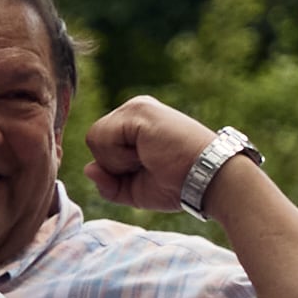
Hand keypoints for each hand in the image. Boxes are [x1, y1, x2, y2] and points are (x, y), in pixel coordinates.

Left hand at [85, 95, 230, 216]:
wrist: (209, 180)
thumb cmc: (178, 185)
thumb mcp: (134, 190)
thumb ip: (108, 182)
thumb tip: (88, 168)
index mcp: (135, 124)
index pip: (101, 146)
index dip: (115, 169)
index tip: (148, 170)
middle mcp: (135, 110)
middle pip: (95, 142)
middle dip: (115, 165)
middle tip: (150, 165)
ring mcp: (136, 107)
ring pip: (95, 139)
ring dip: (118, 161)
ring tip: (150, 158)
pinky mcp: (137, 110)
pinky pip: (101, 138)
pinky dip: (119, 156)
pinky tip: (147, 153)